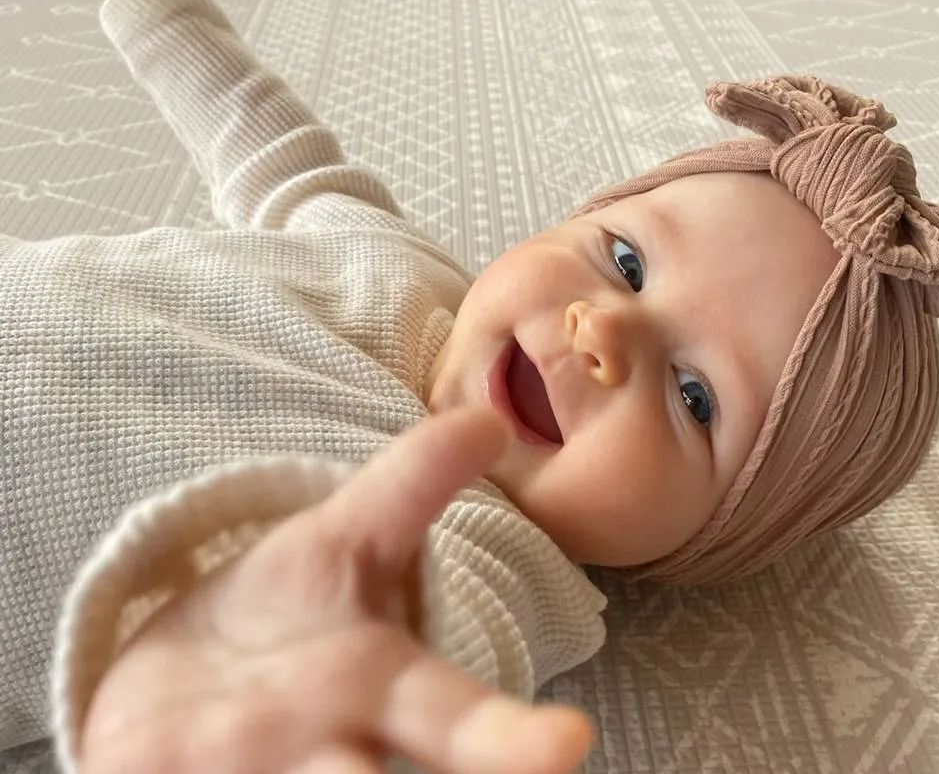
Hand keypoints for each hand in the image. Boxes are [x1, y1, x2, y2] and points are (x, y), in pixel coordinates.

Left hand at [79, 407, 594, 773]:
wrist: (183, 687)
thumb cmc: (289, 615)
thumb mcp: (348, 536)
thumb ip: (416, 479)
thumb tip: (489, 420)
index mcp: (382, 690)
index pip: (461, 718)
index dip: (515, 744)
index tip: (571, 744)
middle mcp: (327, 751)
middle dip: (399, 771)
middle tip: (447, 759)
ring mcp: (242, 770)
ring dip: (302, 772)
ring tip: (324, 754)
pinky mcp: (148, 772)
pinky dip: (156, 769)